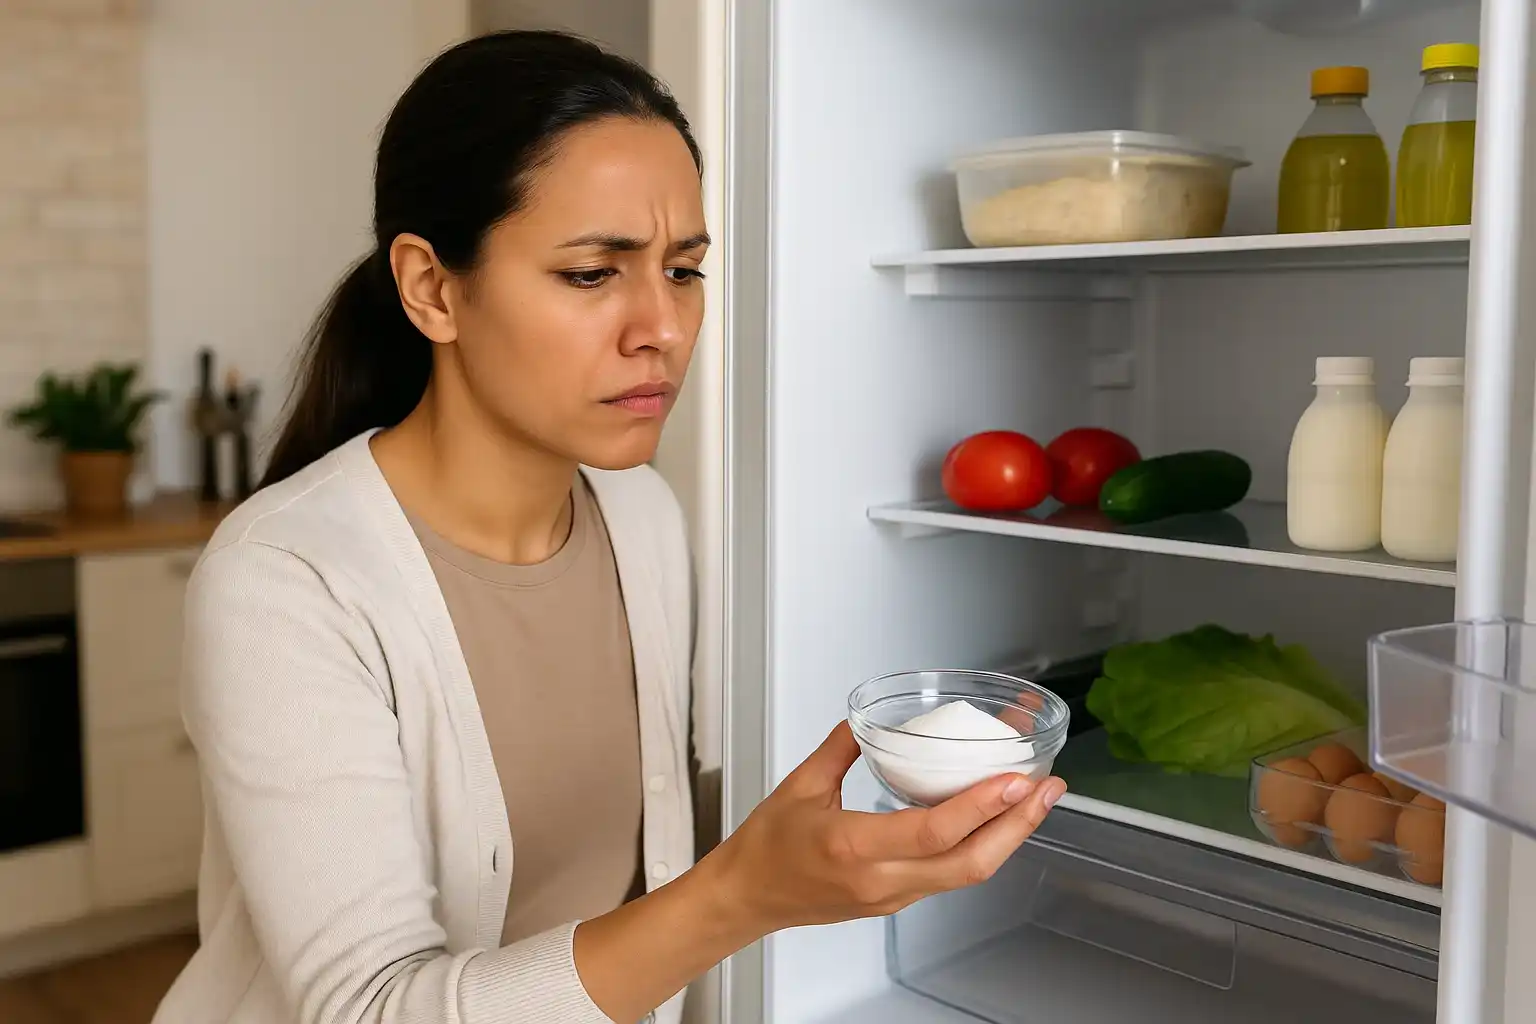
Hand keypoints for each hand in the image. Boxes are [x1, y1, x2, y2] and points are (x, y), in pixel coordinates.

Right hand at [703, 721, 1065, 933]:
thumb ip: (842, 747)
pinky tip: (996, 820)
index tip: (1014, 779)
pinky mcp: (895, 902)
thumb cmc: (766, 848)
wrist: (745, 898)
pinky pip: (949, 876)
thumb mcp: (801, 784)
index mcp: (853, 847)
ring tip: (1035, 801)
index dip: (981, 807)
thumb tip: (870, 718)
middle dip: (1017, 826)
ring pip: (966, 874)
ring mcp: (891, 897)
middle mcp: (880, 880)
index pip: (933, 832)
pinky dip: (981, 847)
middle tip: (1047, 789)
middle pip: (969, 863)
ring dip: (1007, 838)